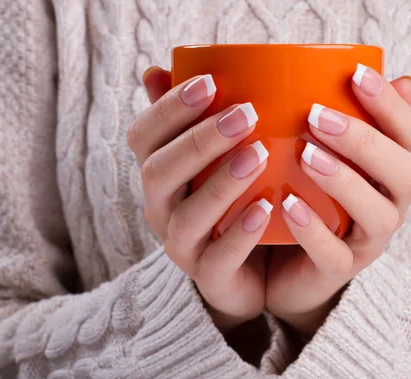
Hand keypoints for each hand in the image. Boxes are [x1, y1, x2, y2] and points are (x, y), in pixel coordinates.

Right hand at [129, 67, 270, 332]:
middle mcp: (161, 209)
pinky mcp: (210, 278)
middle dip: (200, 141)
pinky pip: (219, 259)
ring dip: (221, 183)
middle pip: (160, 173)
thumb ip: (193, 119)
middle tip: (246, 114)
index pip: (144, 137)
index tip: (211, 82)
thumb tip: (159, 69)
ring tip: (258, 154)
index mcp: (160, 175)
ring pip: (187, 217)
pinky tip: (266, 209)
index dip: (169, 109)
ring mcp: (183, 246)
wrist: (249, 268)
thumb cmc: (233, 200)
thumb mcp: (216, 158)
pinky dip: (240, 233)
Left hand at [265, 66, 410, 337]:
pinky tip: (287, 203)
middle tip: (317, 116)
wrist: (290, 263)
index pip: (410, 135)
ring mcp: (369, 242)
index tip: (356, 74)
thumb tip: (398, 79)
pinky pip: (335, 254)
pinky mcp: (340, 271)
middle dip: (365, 141)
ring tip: (305, 155)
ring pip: (377, 215)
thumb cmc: (313, 195)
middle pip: (404, 173)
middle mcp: (391, 205)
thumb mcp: (328, 154)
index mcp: (391, 172)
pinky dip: (313, 229)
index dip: (391, 105)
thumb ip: (351, 118)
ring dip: (344, 182)